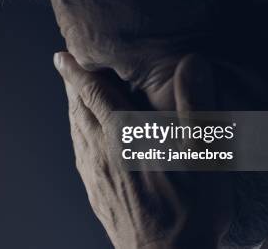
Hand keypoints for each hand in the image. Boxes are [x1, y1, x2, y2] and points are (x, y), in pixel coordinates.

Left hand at [54, 52, 233, 248]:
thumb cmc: (190, 212)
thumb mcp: (205, 157)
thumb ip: (197, 107)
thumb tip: (193, 64)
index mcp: (124, 136)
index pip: (93, 92)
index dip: (76, 71)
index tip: (62, 56)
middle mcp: (101, 152)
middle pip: (78, 109)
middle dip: (71, 85)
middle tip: (66, 66)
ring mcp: (94, 174)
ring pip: (76, 131)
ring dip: (72, 108)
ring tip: (74, 95)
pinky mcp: (95, 192)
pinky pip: (79, 152)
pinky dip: (77, 133)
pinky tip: (84, 136)